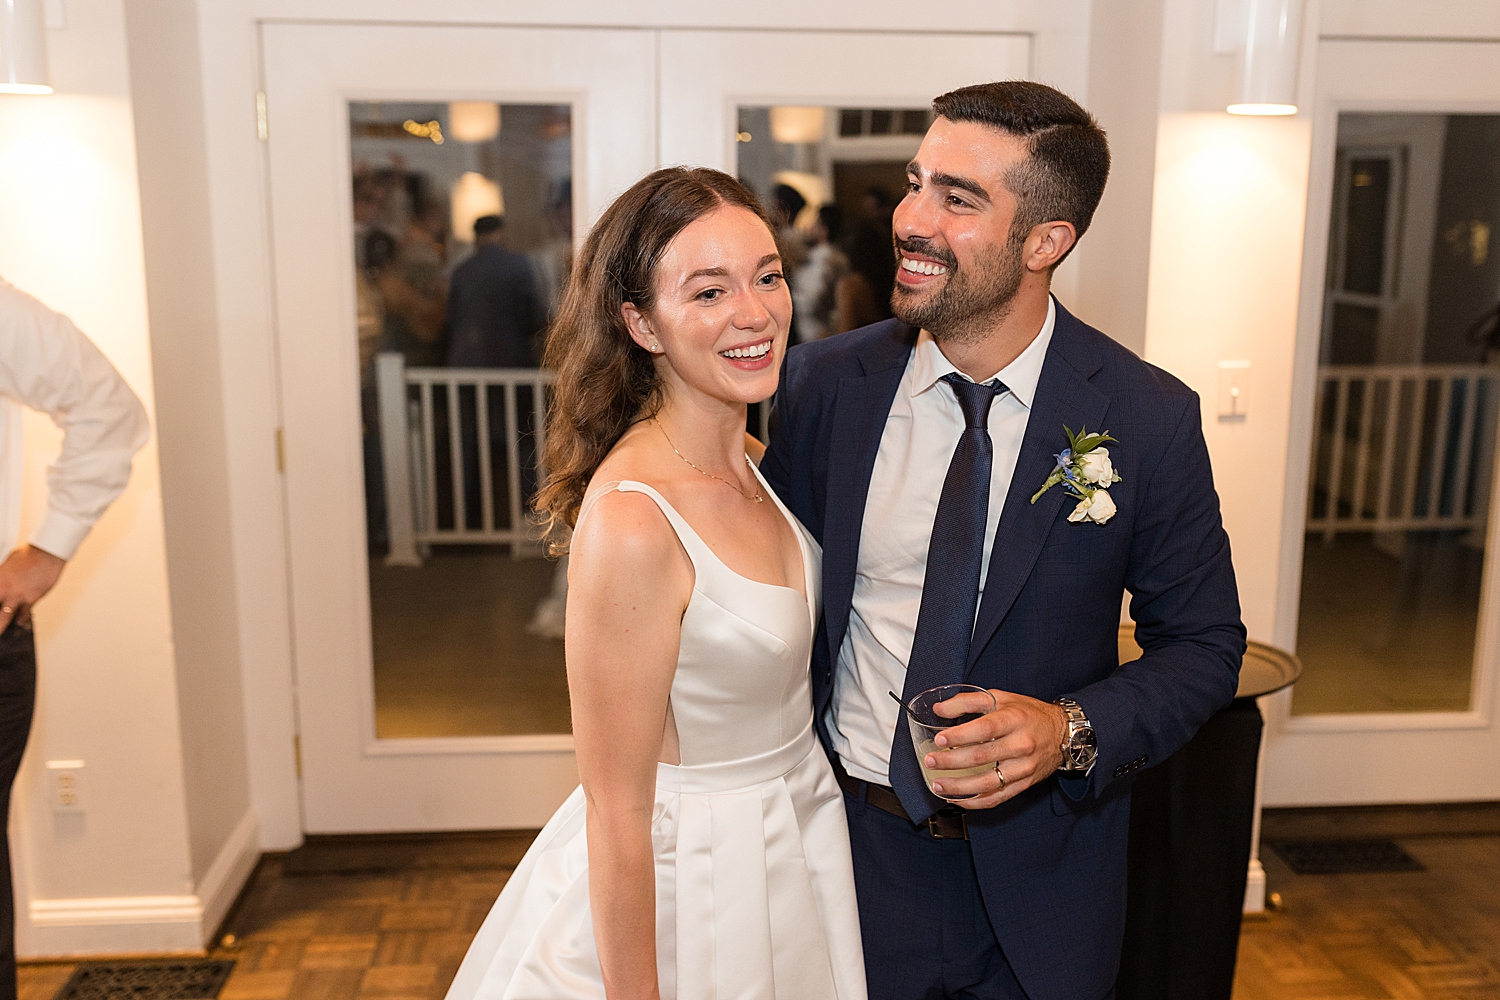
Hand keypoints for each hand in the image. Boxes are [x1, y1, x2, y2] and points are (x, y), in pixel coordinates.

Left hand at [0, 545, 65, 630]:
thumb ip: (1, 579)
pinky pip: (24, 614)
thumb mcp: (6, 565)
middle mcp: (5, 589)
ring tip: (2, 631)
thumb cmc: (29, 556)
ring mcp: (18, 595)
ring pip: (5, 618)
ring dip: (2, 626)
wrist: (48, 554)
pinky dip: (21, 619)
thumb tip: (1, 587)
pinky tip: (19, 621)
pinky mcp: (32, 599)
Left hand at [923, 689, 1067, 808]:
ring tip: (937, 784)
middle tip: (930, 761)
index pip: (984, 729)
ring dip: (959, 787)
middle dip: (952, 761)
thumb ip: (968, 701)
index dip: (960, 735)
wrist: (1062, 733)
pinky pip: (997, 798)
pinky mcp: (1024, 784)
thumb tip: (939, 709)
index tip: (939, 739)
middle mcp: (1021, 745)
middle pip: (982, 757)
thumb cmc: (1028, 714)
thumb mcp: (1001, 698)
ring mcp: (1023, 768)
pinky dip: (975, 801)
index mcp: (1014, 720)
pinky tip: (957, 799)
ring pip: (988, 782)